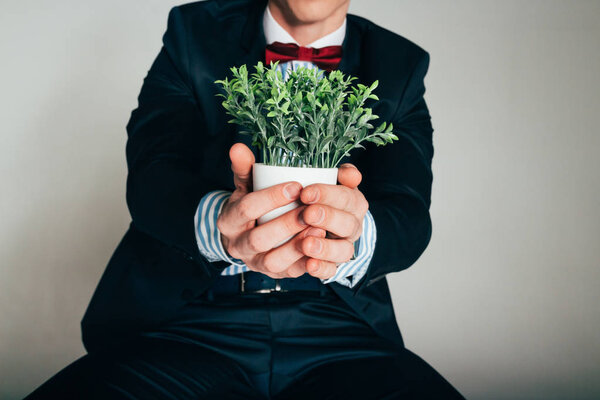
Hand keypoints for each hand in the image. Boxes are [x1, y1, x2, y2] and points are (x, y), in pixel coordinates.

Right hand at [217, 143, 325, 278]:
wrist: (245, 236)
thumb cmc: (250, 205)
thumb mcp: (245, 186)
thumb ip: (244, 168)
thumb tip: (238, 146)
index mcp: (229, 221)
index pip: (247, 208)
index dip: (271, 197)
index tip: (296, 186)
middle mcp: (238, 246)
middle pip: (260, 238)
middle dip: (287, 224)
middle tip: (311, 209)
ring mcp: (255, 264)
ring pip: (273, 261)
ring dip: (296, 247)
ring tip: (318, 230)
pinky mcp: (274, 275)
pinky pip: (290, 274)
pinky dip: (306, 264)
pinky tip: (321, 249)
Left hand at [297, 164, 368, 279]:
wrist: (327, 223)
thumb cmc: (324, 198)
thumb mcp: (334, 182)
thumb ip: (343, 175)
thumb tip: (350, 173)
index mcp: (354, 204)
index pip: (347, 198)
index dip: (328, 195)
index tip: (306, 192)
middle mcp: (353, 227)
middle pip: (348, 224)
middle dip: (328, 218)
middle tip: (307, 214)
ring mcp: (343, 247)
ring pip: (344, 251)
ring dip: (326, 248)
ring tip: (307, 244)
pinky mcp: (332, 266)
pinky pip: (331, 271)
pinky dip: (322, 269)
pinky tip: (309, 265)